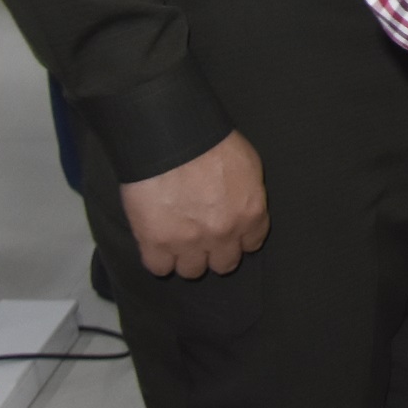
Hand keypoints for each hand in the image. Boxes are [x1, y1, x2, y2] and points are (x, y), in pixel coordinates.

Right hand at [121, 130, 269, 277]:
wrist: (172, 136)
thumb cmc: (212, 141)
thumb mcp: (248, 163)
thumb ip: (248, 194)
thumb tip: (240, 206)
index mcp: (249, 214)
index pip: (251, 244)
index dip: (238, 238)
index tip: (228, 231)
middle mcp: (223, 234)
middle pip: (224, 264)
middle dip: (215, 251)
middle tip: (203, 236)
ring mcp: (189, 242)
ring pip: (192, 271)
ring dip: (186, 257)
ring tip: (178, 239)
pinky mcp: (156, 242)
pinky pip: (159, 268)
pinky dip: (159, 259)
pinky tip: (158, 243)